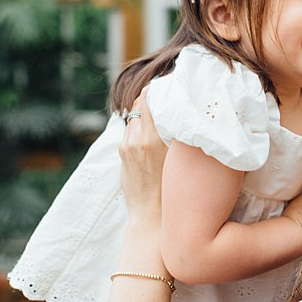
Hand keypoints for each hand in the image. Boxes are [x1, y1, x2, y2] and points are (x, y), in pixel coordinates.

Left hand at [117, 92, 166, 228]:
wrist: (151, 215)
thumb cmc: (173, 189)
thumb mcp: (179, 158)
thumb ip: (174, 134)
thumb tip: (176, 113)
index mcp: (154, 138)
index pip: (149, 100)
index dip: (156, 89)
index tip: (167, 86)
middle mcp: (137, 139)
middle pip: (139, 104)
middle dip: (149, 97)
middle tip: (164, 95)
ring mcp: (127, 145)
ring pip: (133, 117)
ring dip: (142, 112)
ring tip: (158, 114)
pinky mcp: (122, 152)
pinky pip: (129, 130)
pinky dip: (137, 126)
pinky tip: (149, 132)